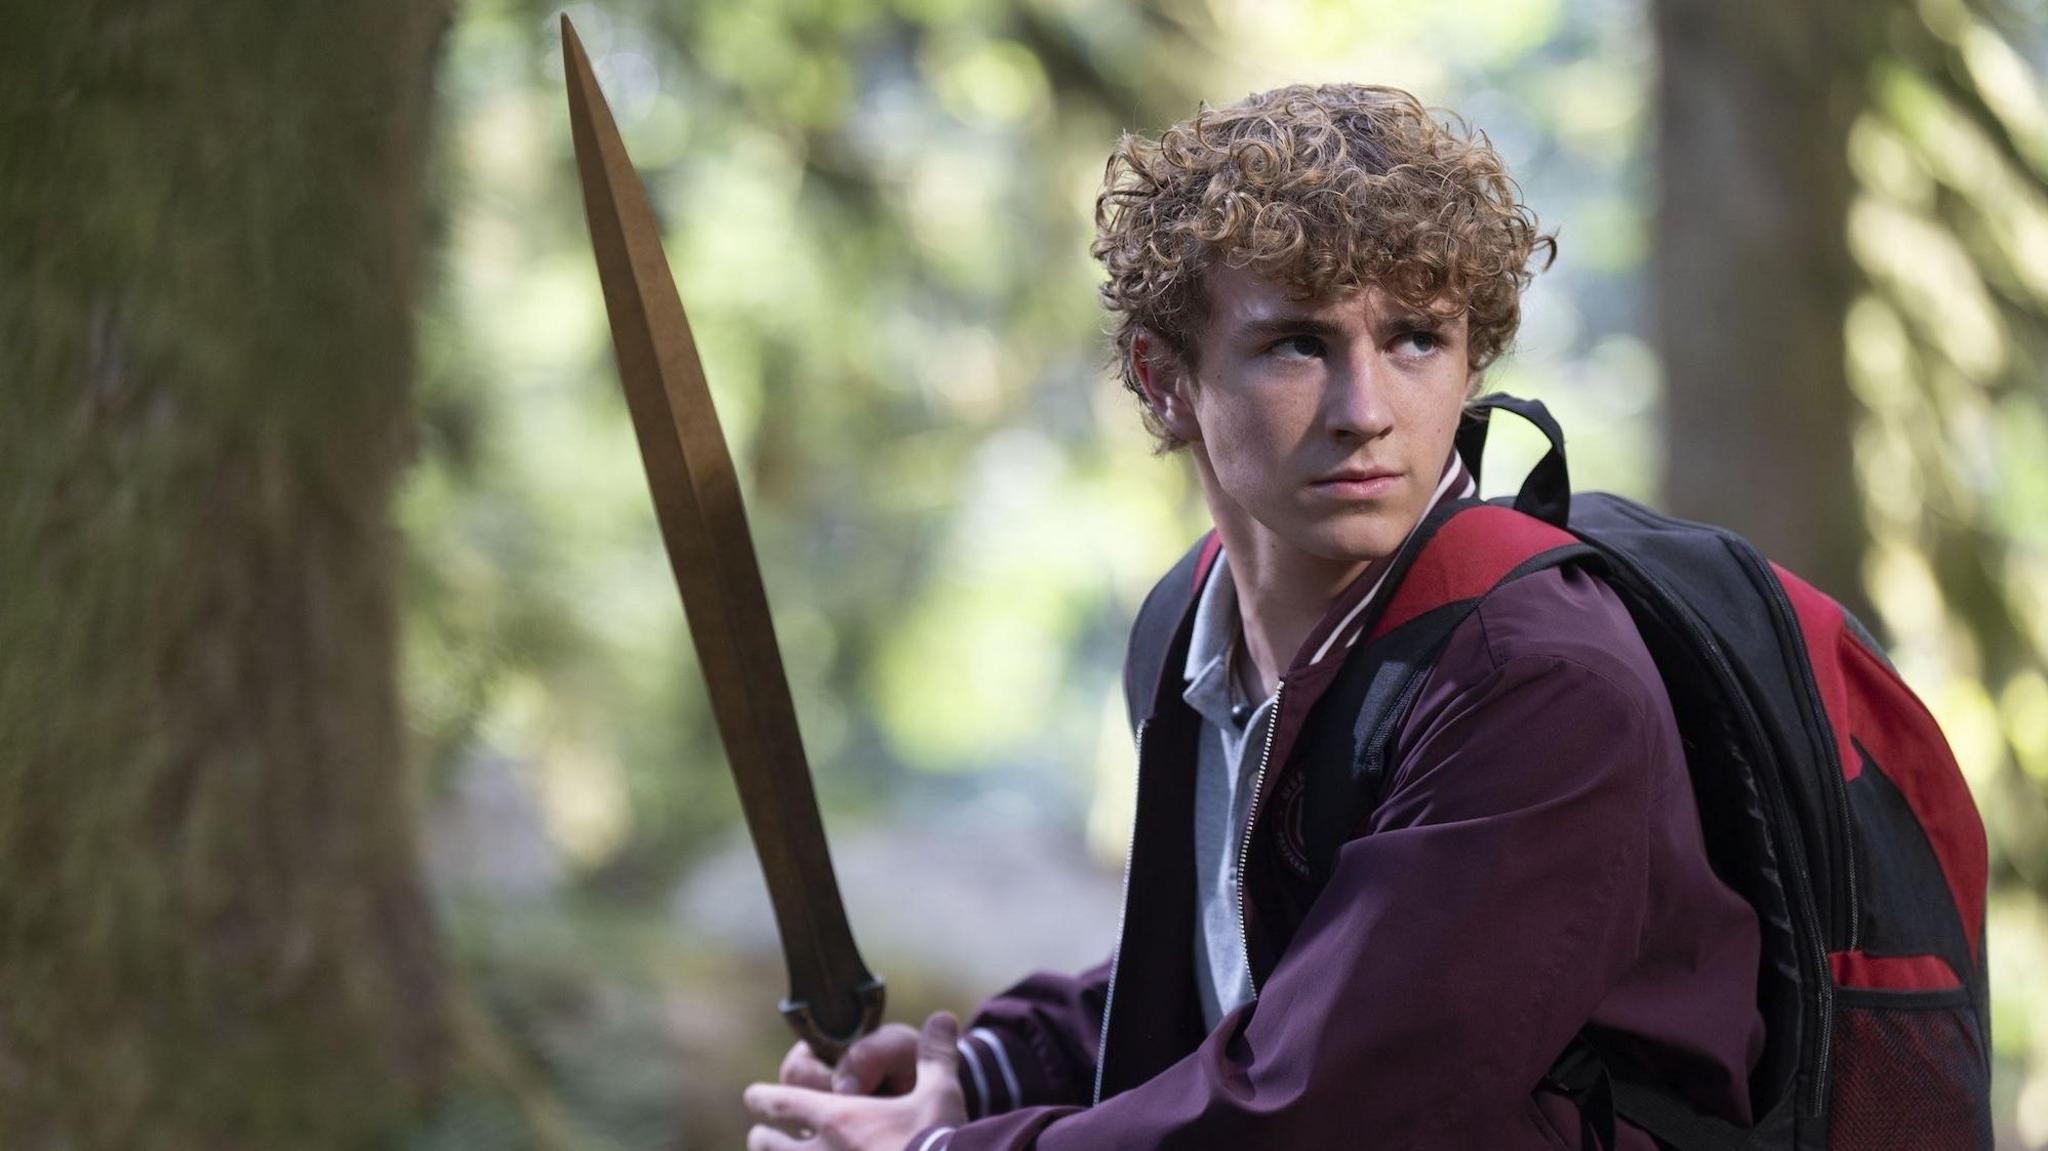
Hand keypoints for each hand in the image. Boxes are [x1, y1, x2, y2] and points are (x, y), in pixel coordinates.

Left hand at [744, 1012, 967, 1150]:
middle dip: (763, 1139)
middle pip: (768, 1145)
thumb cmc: (938, 1141)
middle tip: (760, 1136)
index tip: (753, 1096)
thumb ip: (936, 1055)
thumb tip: (944, 1016)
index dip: (763, 1097)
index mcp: (839, 1120)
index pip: (782, 1101)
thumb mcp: (941, 1094)